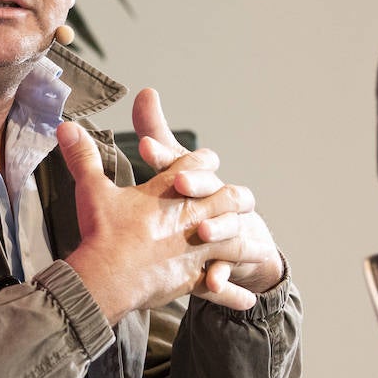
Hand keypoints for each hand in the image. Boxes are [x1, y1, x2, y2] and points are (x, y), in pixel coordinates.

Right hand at [59, 120, 257, 323]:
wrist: (108, 275)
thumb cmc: (102, 231)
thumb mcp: (92, 189)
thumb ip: (83, 157)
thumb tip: (66, 127)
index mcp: (171, 191)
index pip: (197, 164)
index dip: (202, 161)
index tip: (205, 161)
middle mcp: (192, 217)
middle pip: (230, 199)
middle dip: (235, 199)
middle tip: (239, 201)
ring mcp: (197, 249)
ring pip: (237, 242)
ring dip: (247, 244)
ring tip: (258, 249)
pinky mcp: (193, 277)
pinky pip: (221, 286)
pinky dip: (233, 294)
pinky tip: (247, 299)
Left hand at [133, 88, 284, 297]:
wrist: (237, 248)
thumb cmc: (197, 201)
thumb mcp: (173, 170)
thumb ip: (155, 134)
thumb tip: (140, 93)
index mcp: (196, 179)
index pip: (181, 160)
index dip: (164, 152)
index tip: (144, 144)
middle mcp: (215, 202)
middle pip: (213, 188)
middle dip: (198, 183)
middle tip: (178, 182)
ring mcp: (226, 233)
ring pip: (229, 227)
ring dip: (218, 228)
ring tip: (200, 232)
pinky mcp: (229, 264)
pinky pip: (227, 271)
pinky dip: (223, 277)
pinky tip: (213, 283)